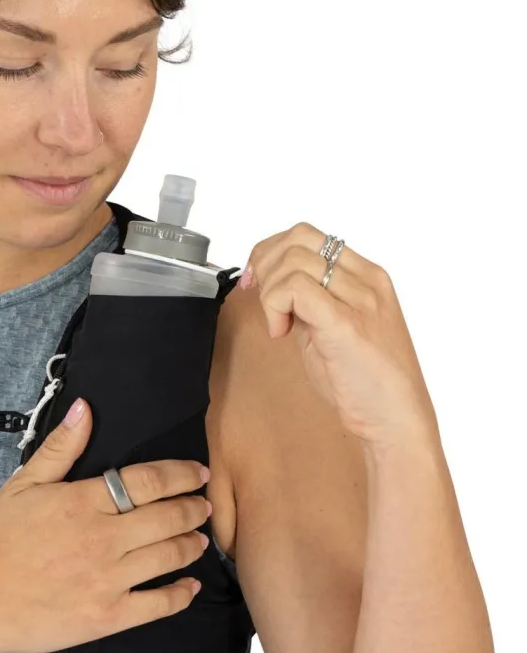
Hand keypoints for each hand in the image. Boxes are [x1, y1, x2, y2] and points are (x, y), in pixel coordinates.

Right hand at [0, 398, 210, 652]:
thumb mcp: (22, 485)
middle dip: (194, 508)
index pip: (148, 480)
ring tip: (200, 538)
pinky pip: (159, 604)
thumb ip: (60, 448)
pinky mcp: (108, 616)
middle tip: (204, 505)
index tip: (198, 472)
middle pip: (168, 517)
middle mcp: (102, 539)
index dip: (180, 474)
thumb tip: (86, 408)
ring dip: (193, 544)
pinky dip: (182, 594)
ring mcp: (108, 579)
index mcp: (83, 502)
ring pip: (170, 556)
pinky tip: (191, 586)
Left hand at [240, 222, 436, 450]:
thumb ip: (310, 304)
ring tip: (278, 325)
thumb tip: (276, 290)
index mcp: (368, 277)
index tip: (256, 280)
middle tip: (260, 299)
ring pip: (294, 262)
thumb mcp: (333, 329)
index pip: (309, 235)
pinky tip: (281, 333)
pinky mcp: (345, 324)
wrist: (396, 418)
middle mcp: (367, 282)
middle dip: (265, 265)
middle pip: (298, 238)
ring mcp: (359, 300)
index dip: (270, 252)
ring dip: (270, 291)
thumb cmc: (366, 382)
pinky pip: (296, 290)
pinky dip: (275, 307)